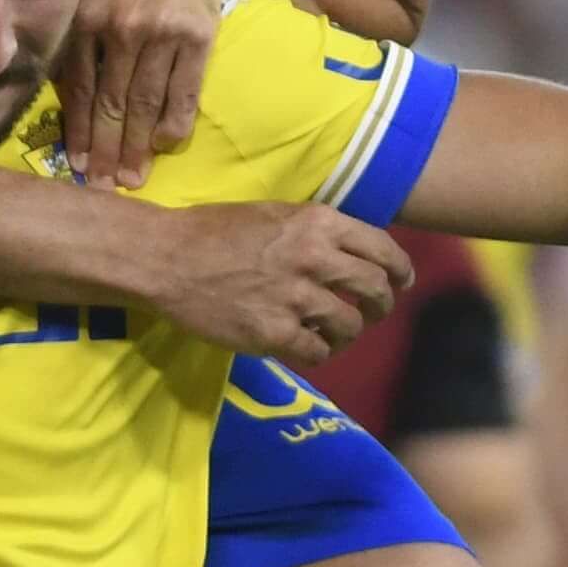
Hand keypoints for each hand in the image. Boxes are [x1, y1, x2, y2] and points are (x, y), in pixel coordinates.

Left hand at [53, 0, 241, 187]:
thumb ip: (73, 33)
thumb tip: (55, 91)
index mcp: (88, 18)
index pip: (82, 89)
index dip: (80, 132)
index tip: (79, 167)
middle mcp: (122, 27)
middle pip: (112, 103)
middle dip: (107, 151)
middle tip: (105, 188)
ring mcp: (162, 32)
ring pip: (145, 102)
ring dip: (138, 147)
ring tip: (133, 179)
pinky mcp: (198, 35)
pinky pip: (185, 90)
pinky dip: (175, 122)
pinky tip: (165, 145)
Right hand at [130, 198, 408, 367]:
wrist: (166, 257)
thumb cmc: (215, 230)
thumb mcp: (275, 213)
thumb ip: (317, 230)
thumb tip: (352, 253)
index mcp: (318, 223)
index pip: (383, 250)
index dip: (400, 271)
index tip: (401, 283)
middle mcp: (314, 258)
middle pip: (375, 290)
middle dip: (382, 306)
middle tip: (374, 313)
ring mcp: (295, 298)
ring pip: (350, 326)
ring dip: (347, 333)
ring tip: (333, 334)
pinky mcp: (272, 333)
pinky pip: (317, 352)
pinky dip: (318, 353)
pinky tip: (306, 347)